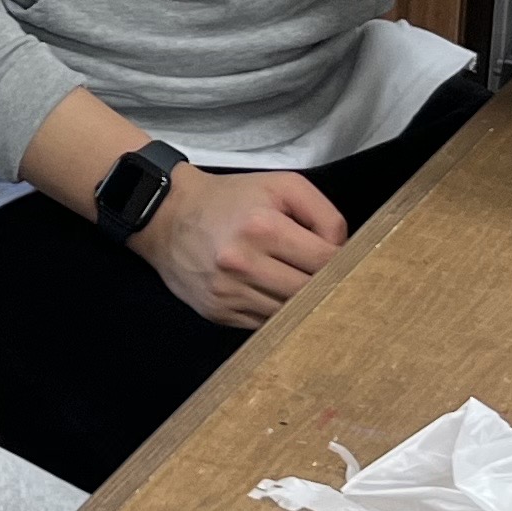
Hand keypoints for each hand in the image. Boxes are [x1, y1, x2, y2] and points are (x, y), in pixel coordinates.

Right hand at [134, 165, 346, 329]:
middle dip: (325, 286)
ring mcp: (228, 293)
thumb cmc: (232, 199)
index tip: (342, 260)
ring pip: (289, 314)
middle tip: (329, 278)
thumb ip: (324, 214)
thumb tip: (343, 252)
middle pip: (310, 292)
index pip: (325, 261)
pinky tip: (275, 296)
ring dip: (301, 304)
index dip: (342, 262)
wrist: (168, 217)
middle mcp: (243, 263)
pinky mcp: (218, 312)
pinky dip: (277, 314)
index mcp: (262, 227)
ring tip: (302, 286)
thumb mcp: (282, 185)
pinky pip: (265, 325)